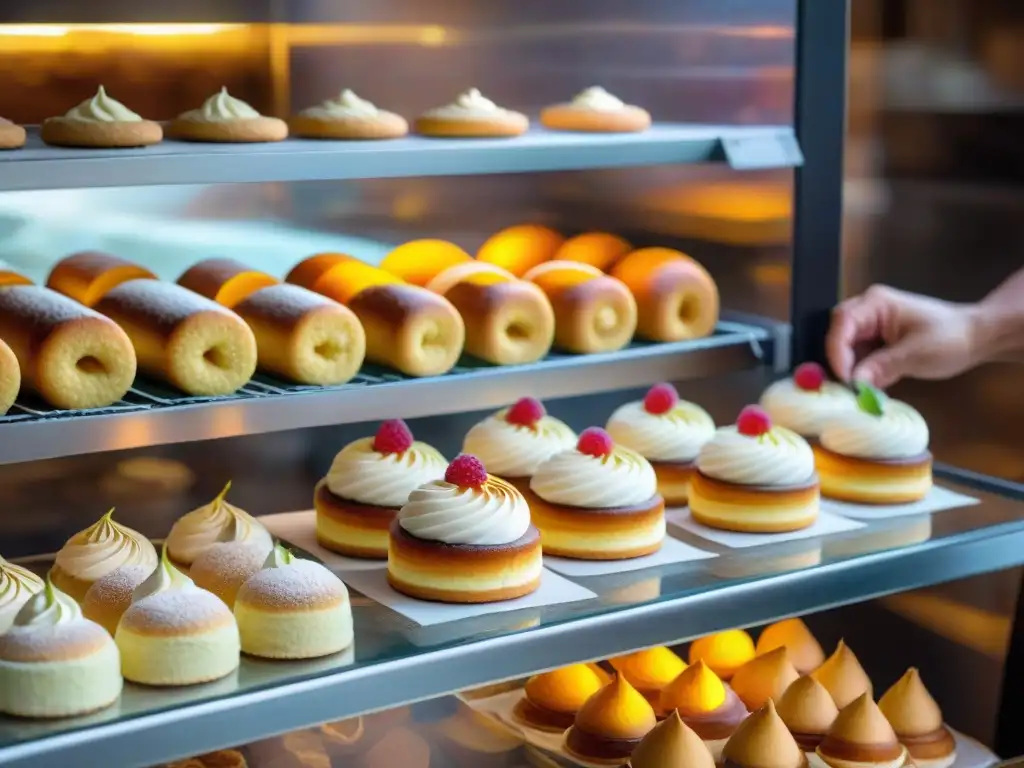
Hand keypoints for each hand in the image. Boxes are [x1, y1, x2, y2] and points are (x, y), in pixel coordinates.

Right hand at [827, 284, 979, 387]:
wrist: (977, 338)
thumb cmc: (951, 338)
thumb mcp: (917, 354)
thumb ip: (883, 366)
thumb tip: (855, 383)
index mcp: (877, 302)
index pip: (843, 323)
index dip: (838, 351)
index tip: (846, 379)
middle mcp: (868, 310)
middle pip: (837, 334)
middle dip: (839, 361)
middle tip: (846, 387)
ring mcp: (871, 325)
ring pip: (844, 348)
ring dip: (849, 369)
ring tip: (858, 391)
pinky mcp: (875, 341)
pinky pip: (857, 356)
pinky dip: (859, 372)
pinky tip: (867, 387)